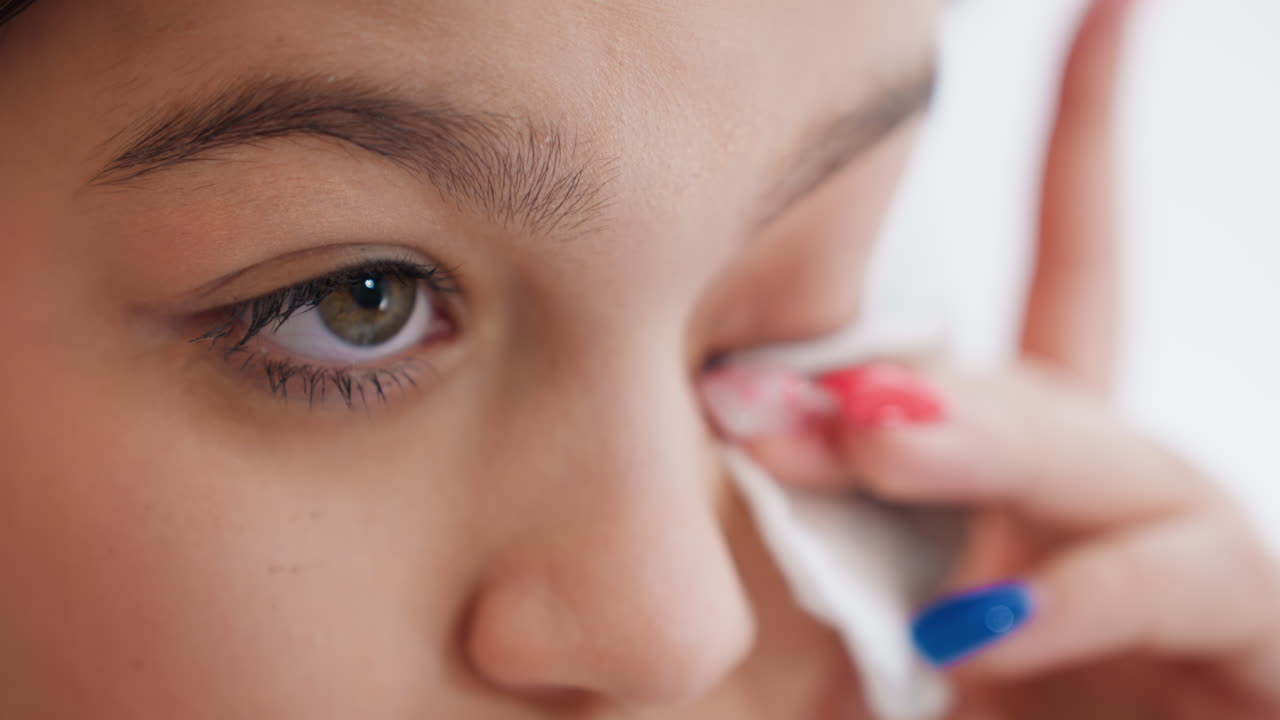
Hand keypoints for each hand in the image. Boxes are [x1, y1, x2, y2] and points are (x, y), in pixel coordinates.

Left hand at [704, 1, 1279, 716]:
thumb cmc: (916, 708)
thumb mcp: (853, 608)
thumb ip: (823, 508)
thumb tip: (742, 404)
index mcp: (1030, 467)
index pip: (1066, 269)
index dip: (1089, 136)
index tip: (1108, 4)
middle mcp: (1113, 499)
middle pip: (1056, 378)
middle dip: (940, 372)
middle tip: (799, 382)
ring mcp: (1185, 571)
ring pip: (1126, 463)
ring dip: (1000, 443)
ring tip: (883, 440)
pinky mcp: (1246, 651)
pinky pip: (1200, 590)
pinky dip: (1087, 602)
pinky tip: (980, 631)